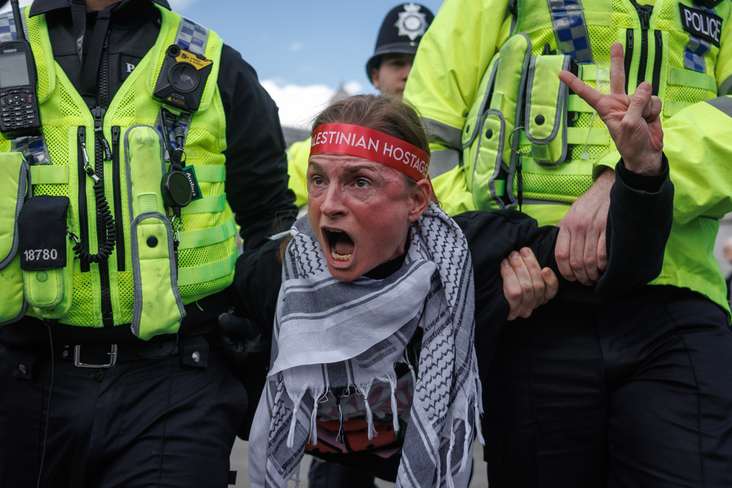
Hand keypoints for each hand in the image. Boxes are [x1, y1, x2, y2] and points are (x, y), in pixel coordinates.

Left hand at [501, 247, 558, 319]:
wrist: (477, 295)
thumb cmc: (501, 279)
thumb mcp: (518, 273)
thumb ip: (528, 268)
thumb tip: (529, 252)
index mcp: (537, 299)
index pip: (550, 292)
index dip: (550, 281)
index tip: (545, 269)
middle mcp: (530, 307)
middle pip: (537, 287)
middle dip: (530, 265)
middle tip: (520, 251)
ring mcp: (520, 311)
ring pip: (527, 288)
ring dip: (519, 267)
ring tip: (511, 256)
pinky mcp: (509, 311)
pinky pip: (514, 293)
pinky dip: (510, 275)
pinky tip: (505, 266)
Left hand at [555, 170, 612, 284]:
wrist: (609, 186)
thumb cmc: (590, 203)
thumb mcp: (572, 214)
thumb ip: (566, 232)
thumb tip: (561, 252)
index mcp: (567, 225)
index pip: (561, 255)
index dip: (565, 271)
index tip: (571, 277)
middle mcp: (578, 227)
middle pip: (575, 261)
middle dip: (580, 276)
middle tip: (585, 281)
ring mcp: (593, 228)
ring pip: (589, 261)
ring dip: (592, 274)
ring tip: (595, 277)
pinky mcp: (608, 228)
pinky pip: (603, 254)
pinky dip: (603, 265)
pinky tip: (604, 268)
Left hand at [559, 43, 663, 174]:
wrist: (646, 154)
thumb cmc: (631, 143)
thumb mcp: (629, 124)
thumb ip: (636, 103)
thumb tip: (646, 83)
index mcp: (605, 108)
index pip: (587, 93)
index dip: (574, 83)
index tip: (560, 73)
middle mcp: (618, 102)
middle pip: (617, 77)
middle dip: (618, 60)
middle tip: (616, 44)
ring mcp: (634, 102)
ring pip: (643, 92)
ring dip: (646, 106)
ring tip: (643, 121)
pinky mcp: (647, 105)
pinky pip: (654, 99)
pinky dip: (654, 109)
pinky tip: (651, 119)